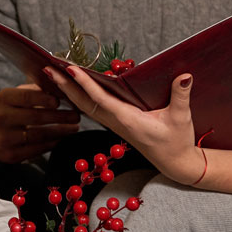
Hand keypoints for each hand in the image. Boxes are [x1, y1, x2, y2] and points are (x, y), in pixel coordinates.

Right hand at [0, 82, 79, 162]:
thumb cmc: (7, 110)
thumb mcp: (14, 96)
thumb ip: (34, 91)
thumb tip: (61, 87)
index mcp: (3, 99)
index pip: (26, 97)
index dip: (45, 99)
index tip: (60, 101)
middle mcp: (1, 118)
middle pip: (35, 117)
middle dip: (60, 116)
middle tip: (76, 115)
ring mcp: (5, 139)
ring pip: (38, 135)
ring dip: (60, 132)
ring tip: (74, 127)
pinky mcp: (11, 155)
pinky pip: (36, 150)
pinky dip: (52, 143)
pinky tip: (62, 138)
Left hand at [48, 65, 202, 184]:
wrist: (175, 163)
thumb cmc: (177, 141)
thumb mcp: (181, 118)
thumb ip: (180, 96)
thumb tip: (184, 75)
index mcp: (127, 119)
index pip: (100, 99)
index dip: (84, 84)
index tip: (70, 69)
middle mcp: (116, 121)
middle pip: (84, 102)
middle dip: (65, 85)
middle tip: (47, 68)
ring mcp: (114, 123)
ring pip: (85, 105)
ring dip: (68, 90)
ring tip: (52, 74)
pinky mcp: (117, 122)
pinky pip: (93, 107)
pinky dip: (80, 96)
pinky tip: (71, 88)